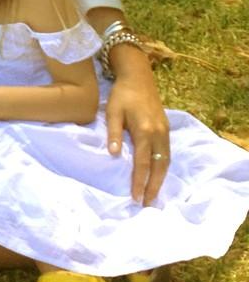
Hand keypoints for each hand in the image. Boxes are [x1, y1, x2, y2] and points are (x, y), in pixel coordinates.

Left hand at [105, 64, 168, 205]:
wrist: (138, 77)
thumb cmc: (122, 94)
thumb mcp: (113, 112)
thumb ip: (114, 133)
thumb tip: (113, 154)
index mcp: (144, 131)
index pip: (142, 163)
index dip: (139, 181)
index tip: (135, 197)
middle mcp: (158, 134)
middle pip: (159, 167)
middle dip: (154, 187)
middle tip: (147, 204)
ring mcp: (165, 131)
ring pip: (166, 162)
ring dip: (160, 179)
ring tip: (153, 195)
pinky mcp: (166, 129)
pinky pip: (167, 154)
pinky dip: (163, 168)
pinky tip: (157, 176)